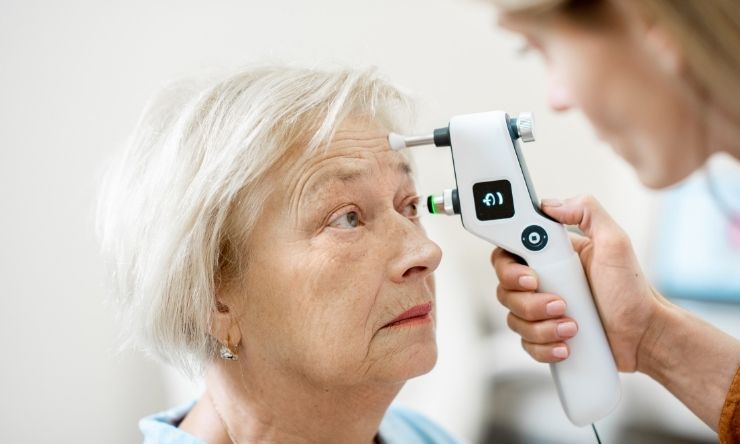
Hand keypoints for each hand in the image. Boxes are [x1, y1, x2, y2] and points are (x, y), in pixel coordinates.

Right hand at [492, 195, 666, 371]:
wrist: (645, 336)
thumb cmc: (633, 291)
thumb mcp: (615, 242)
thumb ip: (587, 211)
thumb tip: (551, 205)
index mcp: (549, 256)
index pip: (508, 254)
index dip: (509, 267)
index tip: (531, 277)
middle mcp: (541, 281)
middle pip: (505, 289)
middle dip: (529, 301)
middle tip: (560, 303)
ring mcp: (541, 311)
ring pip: (514, 318)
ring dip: (541, 326)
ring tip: (572, 326)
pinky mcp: (545, 335)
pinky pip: (525, 343)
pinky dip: (543, 346)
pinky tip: (566, 345)